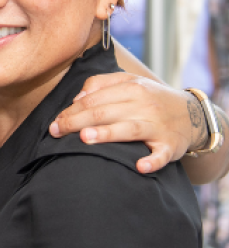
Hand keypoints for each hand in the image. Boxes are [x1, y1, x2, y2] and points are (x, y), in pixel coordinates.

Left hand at [49, 72, 191, 173]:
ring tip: (85, 139)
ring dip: (107, 134)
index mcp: (131, 88)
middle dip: (78, 121)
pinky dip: (152, 161)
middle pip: (105, 112)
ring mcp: (158, 126)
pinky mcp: (170, 146)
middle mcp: (144, 105)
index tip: (55, 121)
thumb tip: (77, 98)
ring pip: (129, 129)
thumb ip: (101, 84)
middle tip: (56, 131)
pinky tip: (139, 166)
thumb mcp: (129, 81)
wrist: (192, 113)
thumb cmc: (150, 97)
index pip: (94, 99)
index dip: (72, 110)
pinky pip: (160, 155)